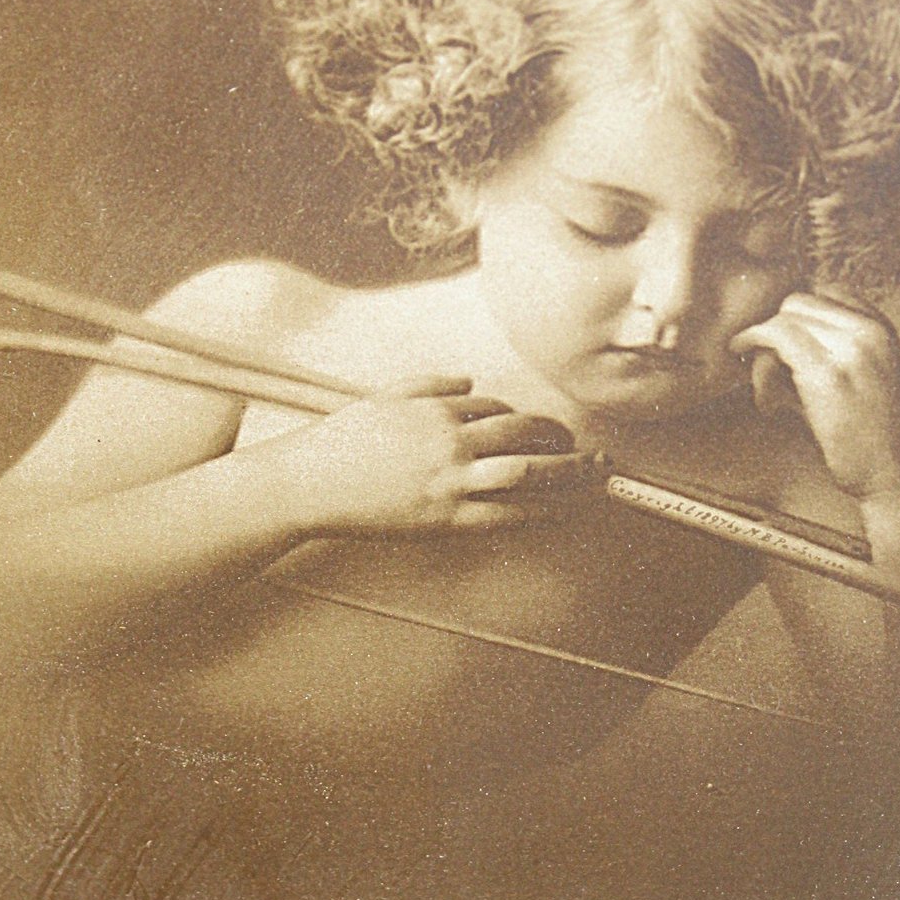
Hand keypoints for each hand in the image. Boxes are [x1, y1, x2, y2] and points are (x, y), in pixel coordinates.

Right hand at [254, 375, 589, 536]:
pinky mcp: (443, 518)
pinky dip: (538, 511)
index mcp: (436, 410)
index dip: (523, 419)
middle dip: (560, 438)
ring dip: (566, 472)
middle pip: (522, 434)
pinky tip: (558, 512)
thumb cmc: (340, 442)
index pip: (496, 408)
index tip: (540, 429)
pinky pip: (503, 515)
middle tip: (583, 446)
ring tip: (591, 475)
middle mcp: (450, 442)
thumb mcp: (384, 397)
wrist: (309, 484)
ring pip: (525, 472)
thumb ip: (430, 385)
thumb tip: (468, 381)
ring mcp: (449, 482)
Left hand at [730, 293, 899, 503]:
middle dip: (775, 331)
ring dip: (764, 350)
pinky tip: (763, 398)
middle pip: (797, 303)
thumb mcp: (862, 376)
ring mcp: (850, 348)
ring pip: (783, 319)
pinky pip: (775, 339)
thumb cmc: (872, 435)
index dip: (795, 319)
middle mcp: (869, 330)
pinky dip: (756, 358)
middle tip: (768, 373)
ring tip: (769, 395)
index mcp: (881, 327)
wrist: (896, 475)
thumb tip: (770, 339)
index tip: (781, 347)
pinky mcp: (826, 374)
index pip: (824, 292)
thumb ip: (826, 349)